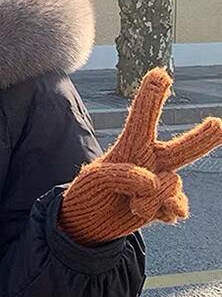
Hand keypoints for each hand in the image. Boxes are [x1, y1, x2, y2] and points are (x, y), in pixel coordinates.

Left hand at [58, 68, 221, 245]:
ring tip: (131, 204)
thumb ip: (122, 175)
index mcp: (131, 147)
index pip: (142, 120)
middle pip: (183, 148)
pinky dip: (163, 212)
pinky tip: (146, 212)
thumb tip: (152, 182)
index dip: (151, 98)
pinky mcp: (163, 207)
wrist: (88, 223)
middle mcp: (151, 161)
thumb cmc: (88, 191)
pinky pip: (175, 207)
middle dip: (204, 137)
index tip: (159, 73)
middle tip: (219, 124)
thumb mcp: (94, 178)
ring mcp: (160, 184)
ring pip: (171, 184)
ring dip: (151, 198)